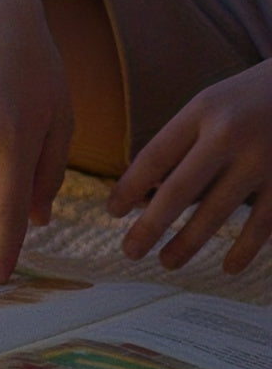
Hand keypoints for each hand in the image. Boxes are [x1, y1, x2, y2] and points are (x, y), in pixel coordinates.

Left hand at [107, 61, 271, 273]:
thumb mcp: (208, 106)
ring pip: (218, 212)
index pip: (155, 156)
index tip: (112, 212)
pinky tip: (228, 267)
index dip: (129, 187)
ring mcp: (262, 160)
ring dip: (189, 243)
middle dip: (150, 225)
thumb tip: (145, 194)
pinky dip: (245, 248)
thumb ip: (182, 144)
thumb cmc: (245, 101)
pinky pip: (263, 222)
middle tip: (130, 251)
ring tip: (167, 262)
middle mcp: (229, 136)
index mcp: (201, 111)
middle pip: (180, 190)